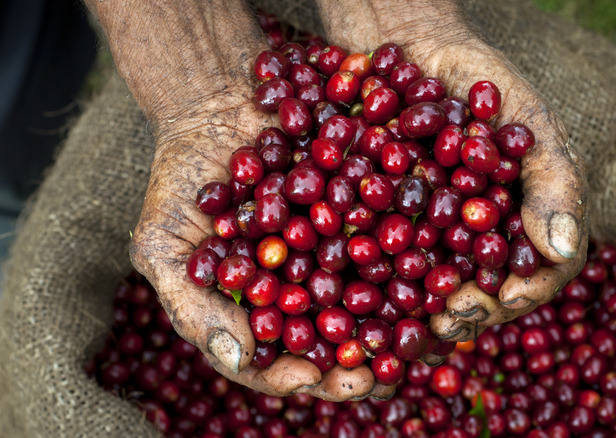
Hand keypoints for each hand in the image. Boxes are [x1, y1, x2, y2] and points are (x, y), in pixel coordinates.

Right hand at [85, 0, 392, 400]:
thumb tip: (239, 361)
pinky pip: (392, 240)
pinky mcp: (367, 212)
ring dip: (398, 321)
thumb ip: (193, 305)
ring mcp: (339, 252)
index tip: (313, 378)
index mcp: (260, 309)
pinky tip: (431, 268)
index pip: (277, 359)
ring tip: (421, 337)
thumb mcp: (164, 245)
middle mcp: (305, 289)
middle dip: (359, 361)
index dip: (295, 374)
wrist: (217, 107)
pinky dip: (412, 255)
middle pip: (336, 339)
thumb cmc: (180, 182)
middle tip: (382, 374)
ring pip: (374, 299)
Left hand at [315, 0, 588, 339]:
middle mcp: (482, 231)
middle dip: (472, 311)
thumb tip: (565, 248)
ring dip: (428, 311)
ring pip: (439, 287)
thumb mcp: (523, 115)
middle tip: (448, 320)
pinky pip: (389, 264)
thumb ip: (552, 176)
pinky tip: (369, 298)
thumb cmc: (475, 75)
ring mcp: (435, 231)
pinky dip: (383, 285)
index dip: (525, 291)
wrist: (403, 44)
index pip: (541, 267)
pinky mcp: (389, 224)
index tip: (501, 300)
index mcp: (525, 212)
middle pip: (488, 288)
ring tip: (412, 324)